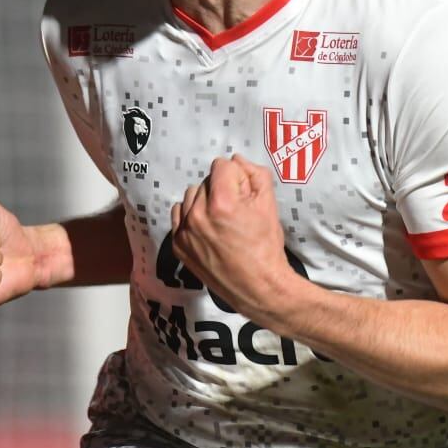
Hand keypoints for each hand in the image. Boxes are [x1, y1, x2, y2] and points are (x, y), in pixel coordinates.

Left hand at [170, 155, 298, 321]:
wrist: (257, 286)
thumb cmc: (265, 247)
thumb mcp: (269, 205)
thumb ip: (255, 174)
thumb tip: (237, 160)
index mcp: (221, 203)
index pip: (221, 166)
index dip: (236, 176)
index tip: (243, 193)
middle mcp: (198, 215)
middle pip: (205, 181)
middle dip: (221, 189)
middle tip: (235, 210)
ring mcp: (184, 232)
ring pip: (190, 197)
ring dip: (204, 202)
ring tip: (221, 220)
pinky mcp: (178, 245)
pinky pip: (179, 216)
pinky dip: (191, 217)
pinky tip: (208, 229)